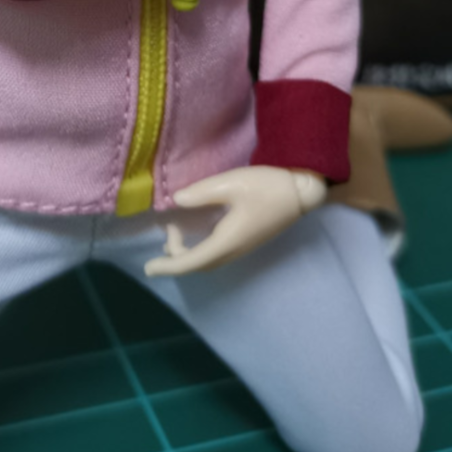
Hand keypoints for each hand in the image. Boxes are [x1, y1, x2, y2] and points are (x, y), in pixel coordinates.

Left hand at [144, 165, 326, 275]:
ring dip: (189, 252)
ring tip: (175, 232)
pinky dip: (200, 248)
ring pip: (208, 261)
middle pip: (199, 265)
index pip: (191, 261)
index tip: (148, 268)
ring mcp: (242, 248)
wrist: (302, 193)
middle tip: (169, 229)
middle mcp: (234, 250)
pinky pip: (217, 254)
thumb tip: (176, 201)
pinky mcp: (247, 241)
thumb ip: (202, 193)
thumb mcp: (232, 184)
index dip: (168, 266)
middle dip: (176, 255)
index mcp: (227, 241)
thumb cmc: (268, 186)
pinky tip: (196, 231)